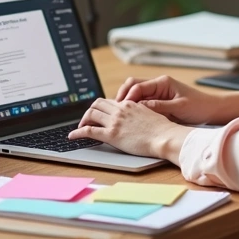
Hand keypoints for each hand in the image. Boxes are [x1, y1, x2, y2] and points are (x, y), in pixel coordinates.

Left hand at [67, 99, 191, 161]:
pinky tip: (73, 136)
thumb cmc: (163, 130)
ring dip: (83, 120)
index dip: (101, 107)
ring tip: (79, 128)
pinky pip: (89, 130)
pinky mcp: (112, 134)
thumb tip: (139, 119)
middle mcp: (120, 110)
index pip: (109, 101)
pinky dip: (78, 132)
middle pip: (97, 104)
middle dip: (89, 111)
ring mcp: (115, 121)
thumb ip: (140, 114)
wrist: (165, 136)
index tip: (98, 114)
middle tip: (86, 120)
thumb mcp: (151, 116)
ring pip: (90, 114)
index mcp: (129, 104)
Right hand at [115, 75, 238, 124]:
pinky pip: (143, 102)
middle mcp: (159, 85)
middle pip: (133, 86)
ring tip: (119, 115)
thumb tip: (141, 107)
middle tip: (114, 111)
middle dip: (122, 97)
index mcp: (163, 83)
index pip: (138, 86)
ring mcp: (158, 93)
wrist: (213, 110)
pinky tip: (131, 118)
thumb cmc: (199, 107)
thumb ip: (159, 107)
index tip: (120, 108)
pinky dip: (135, 108)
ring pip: (136, 94)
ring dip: (127, 103)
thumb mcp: (179, 108)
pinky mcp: (160, 101)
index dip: (127, 97)